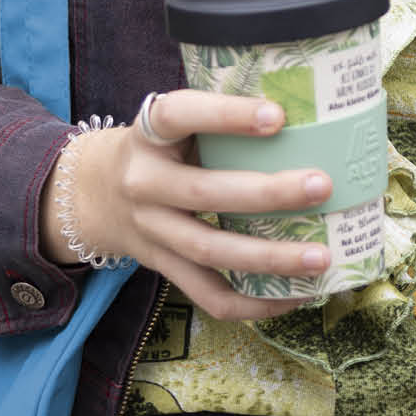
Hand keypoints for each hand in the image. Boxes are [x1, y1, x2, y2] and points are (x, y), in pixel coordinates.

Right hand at [40, 89, 334, 320]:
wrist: (94, 192)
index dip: (226, 116)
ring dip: (270, 258)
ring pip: (210, 250)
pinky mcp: (162, 266)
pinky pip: (208, 294)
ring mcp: (151, 230)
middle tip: (322, 186)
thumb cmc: (161, 146)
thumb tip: (309, 112)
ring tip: (321, 257)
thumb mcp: (174, 121)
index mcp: (149, 133)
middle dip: (268, 193)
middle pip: (204, 192)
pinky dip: (253, 303)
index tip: (278, 116)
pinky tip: (295, 297)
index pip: (179, 114)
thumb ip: (219, 117)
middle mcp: (143, 182)